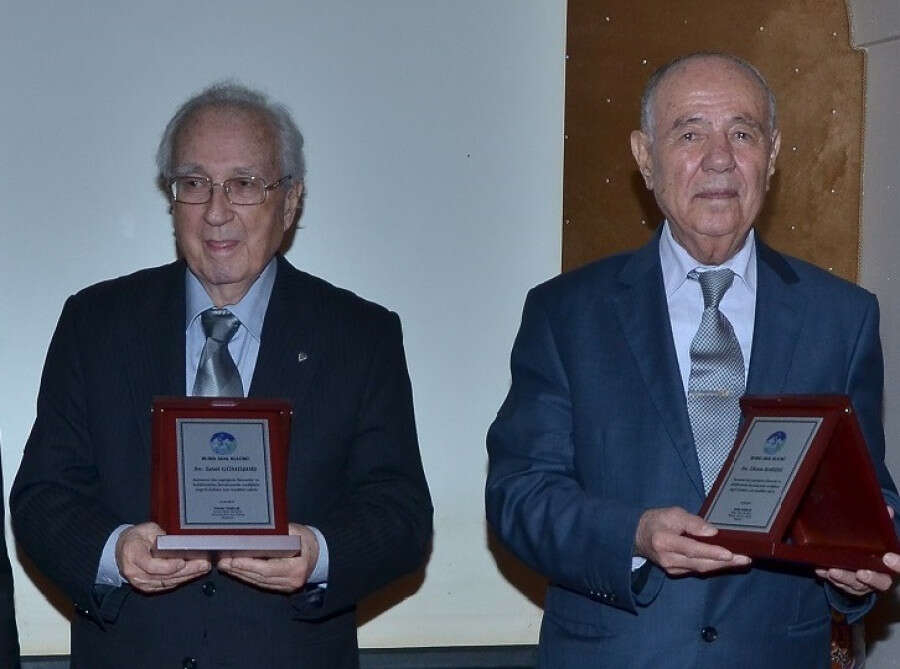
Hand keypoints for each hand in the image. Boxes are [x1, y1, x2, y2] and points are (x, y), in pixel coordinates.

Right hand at [115, 522, 210, 592]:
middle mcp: (135, 572)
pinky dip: (181, 580)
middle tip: (203, 564)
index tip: (183, 561)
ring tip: (203, 568)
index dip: (169, 566)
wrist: (122, 549)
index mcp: (133, 555)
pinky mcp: (148, 587)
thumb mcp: (146, 529)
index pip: (151, 565)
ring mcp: (141, 582)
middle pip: (163, 576)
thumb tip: (177, 542)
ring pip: (167, 582)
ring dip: (187, 576)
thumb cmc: (135, 538)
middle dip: (186, 571)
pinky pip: (167, 585)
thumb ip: (160, 536)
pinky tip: (193, 574)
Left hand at [217, 523, 318, 592]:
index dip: (249, 565)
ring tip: (226, 565)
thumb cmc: (306, 540)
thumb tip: (256, 534)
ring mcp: (286, 586)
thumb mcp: (295, 532)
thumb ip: (278, 534)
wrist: (320, 553)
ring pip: (258, 582)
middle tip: (223, 561)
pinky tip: (237, 571)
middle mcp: (291, 580)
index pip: (267, 569)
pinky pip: (261, 583)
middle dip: (239, 570)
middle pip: (259, 577)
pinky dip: (248, 577)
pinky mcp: (282, 587)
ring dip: (240, 574)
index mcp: (297, 567)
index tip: (233, 560)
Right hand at [635, 506, 750, 575]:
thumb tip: (712, 532)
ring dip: (722, 566)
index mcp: (664, 541)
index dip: (711, 552)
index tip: (730, 553)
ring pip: (700, 569)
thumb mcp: (672, 513)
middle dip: (724, 562)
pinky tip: (725, 562)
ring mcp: (671, 568)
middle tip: (745, 559)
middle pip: (700, 563)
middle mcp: (667, 558)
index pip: (691, 549)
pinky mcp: (675, 572)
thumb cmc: (657, 521)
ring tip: (741, 561)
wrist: (638, 536)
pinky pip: (697, 570)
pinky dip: (712, 566)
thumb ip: (692, 522)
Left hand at [815, 505, 898, 596]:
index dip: (897, 565)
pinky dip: (830, 579)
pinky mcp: (850, 587)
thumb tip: (886, 509)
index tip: (887, 557)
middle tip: (860, 573)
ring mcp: (866, 585)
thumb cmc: (875, 550)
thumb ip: (883, 526)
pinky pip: (841, 586)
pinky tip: (821, 571)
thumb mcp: (881, 538)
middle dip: (870, 579)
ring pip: (857, 586)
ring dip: (844, 579)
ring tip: (832, 571)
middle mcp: (882, 578)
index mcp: (891, 566)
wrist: (867, 567)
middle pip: (880, 582)